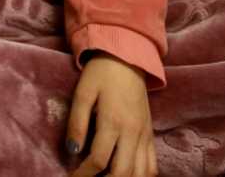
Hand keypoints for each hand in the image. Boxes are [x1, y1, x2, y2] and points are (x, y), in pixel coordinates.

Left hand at [67, 52, 156, 176]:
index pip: (99, 160)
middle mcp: (133, 132)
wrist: (127, 59)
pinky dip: (142, 176)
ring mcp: (145, 135)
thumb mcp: (83, 93)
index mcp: (113, 122)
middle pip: (123, 172)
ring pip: (141, 173)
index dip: (84, 174)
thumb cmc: (101, 75)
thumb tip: (72, 150)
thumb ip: (77, 123)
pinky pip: (152, 165)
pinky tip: (129, 176)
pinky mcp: (150, 134)